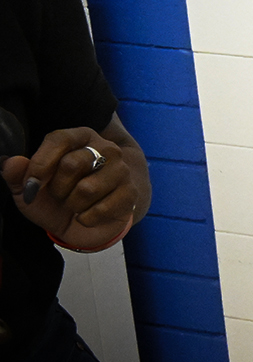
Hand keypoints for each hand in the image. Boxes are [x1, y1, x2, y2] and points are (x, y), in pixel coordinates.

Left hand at [4, 125, 141, 251]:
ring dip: (73, 205)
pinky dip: (86, 218)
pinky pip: (100, 209)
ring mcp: (122, 170)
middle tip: (60, 195)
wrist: (88, 222)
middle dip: (58, 188)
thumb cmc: (58, 198)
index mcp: (80, 138)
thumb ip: (17, 174)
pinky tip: (88, 215)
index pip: (59, 139)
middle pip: (72, 164)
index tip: (32, 183)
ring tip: (75, 204)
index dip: (41, 163)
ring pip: (87, 189)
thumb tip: (11, 162)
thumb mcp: (31, 188)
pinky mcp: (130, 193)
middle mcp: (106, 149)